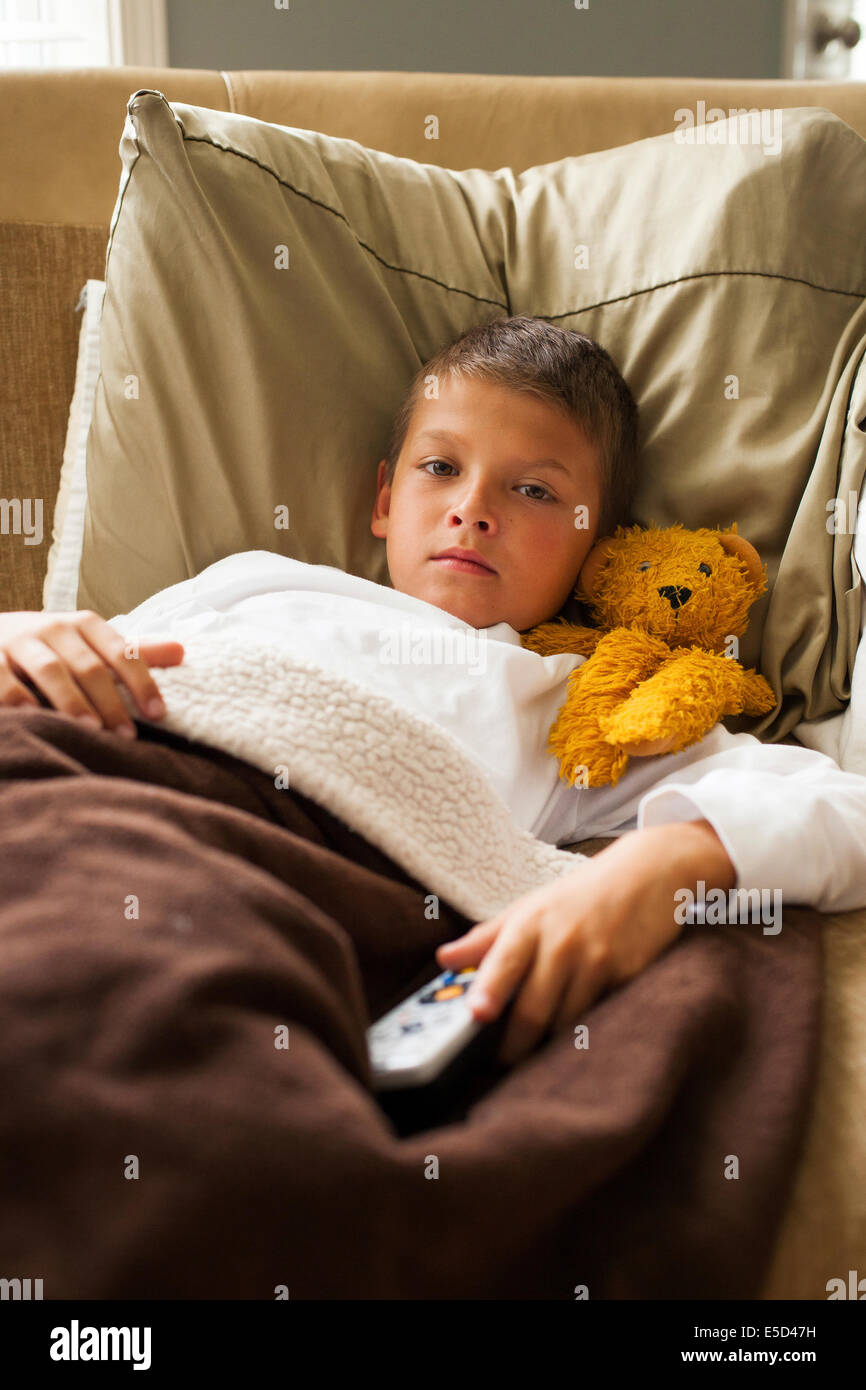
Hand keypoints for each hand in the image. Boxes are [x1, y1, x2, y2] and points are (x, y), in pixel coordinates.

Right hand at [0, 610, 184, 736]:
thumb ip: (134, 651)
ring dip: (72, 701)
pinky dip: (20, 698)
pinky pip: (5, 679)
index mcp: (84, 625)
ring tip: (90, 729)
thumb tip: (183, 651)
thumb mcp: (91, 645)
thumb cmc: (52, 647)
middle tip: (127, 735)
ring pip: (51, 670)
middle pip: (89, 665)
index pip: (121, 651)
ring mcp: (20, 642)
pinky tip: (35, 718)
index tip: (158, 713)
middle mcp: (53, 628)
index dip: (142, 682)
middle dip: (110, 701)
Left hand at [435, 820, 734, 1066]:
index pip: (504, 961)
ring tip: (539, 1049)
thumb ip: (486, 937)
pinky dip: (586, 1028)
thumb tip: (443, 959)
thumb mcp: (530, 906)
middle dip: (515, 1044)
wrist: (648, 873)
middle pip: (535, 1008)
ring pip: (567, 1021)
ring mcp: (599, 960)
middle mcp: (564, 941)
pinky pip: (600, 1016)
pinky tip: (579, 1031)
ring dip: (550, 1042)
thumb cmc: (580, 895)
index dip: (490, 990)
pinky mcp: (629, 975)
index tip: (476, 1014)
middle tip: (503, 1061)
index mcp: (532, 922)